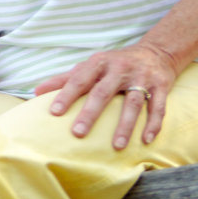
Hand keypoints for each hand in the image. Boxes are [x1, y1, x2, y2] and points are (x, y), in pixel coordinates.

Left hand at [33, 43, 177, 148]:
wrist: (155, 52)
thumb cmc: (114, 64)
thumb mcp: (90, 66)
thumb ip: (65, 79)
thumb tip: (36, 92)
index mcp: (99, 63)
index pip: (79, 80)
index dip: (66, 95)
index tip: (54, 113)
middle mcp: (120, 69)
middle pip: (103, 93)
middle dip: (91, 113)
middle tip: (78, 133)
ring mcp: (142, 78)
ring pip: (133, 103)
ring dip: (124, 125)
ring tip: (116, 146)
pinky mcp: (161, 86)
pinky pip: (158, 107)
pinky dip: (153, 124)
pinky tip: (145, 140)